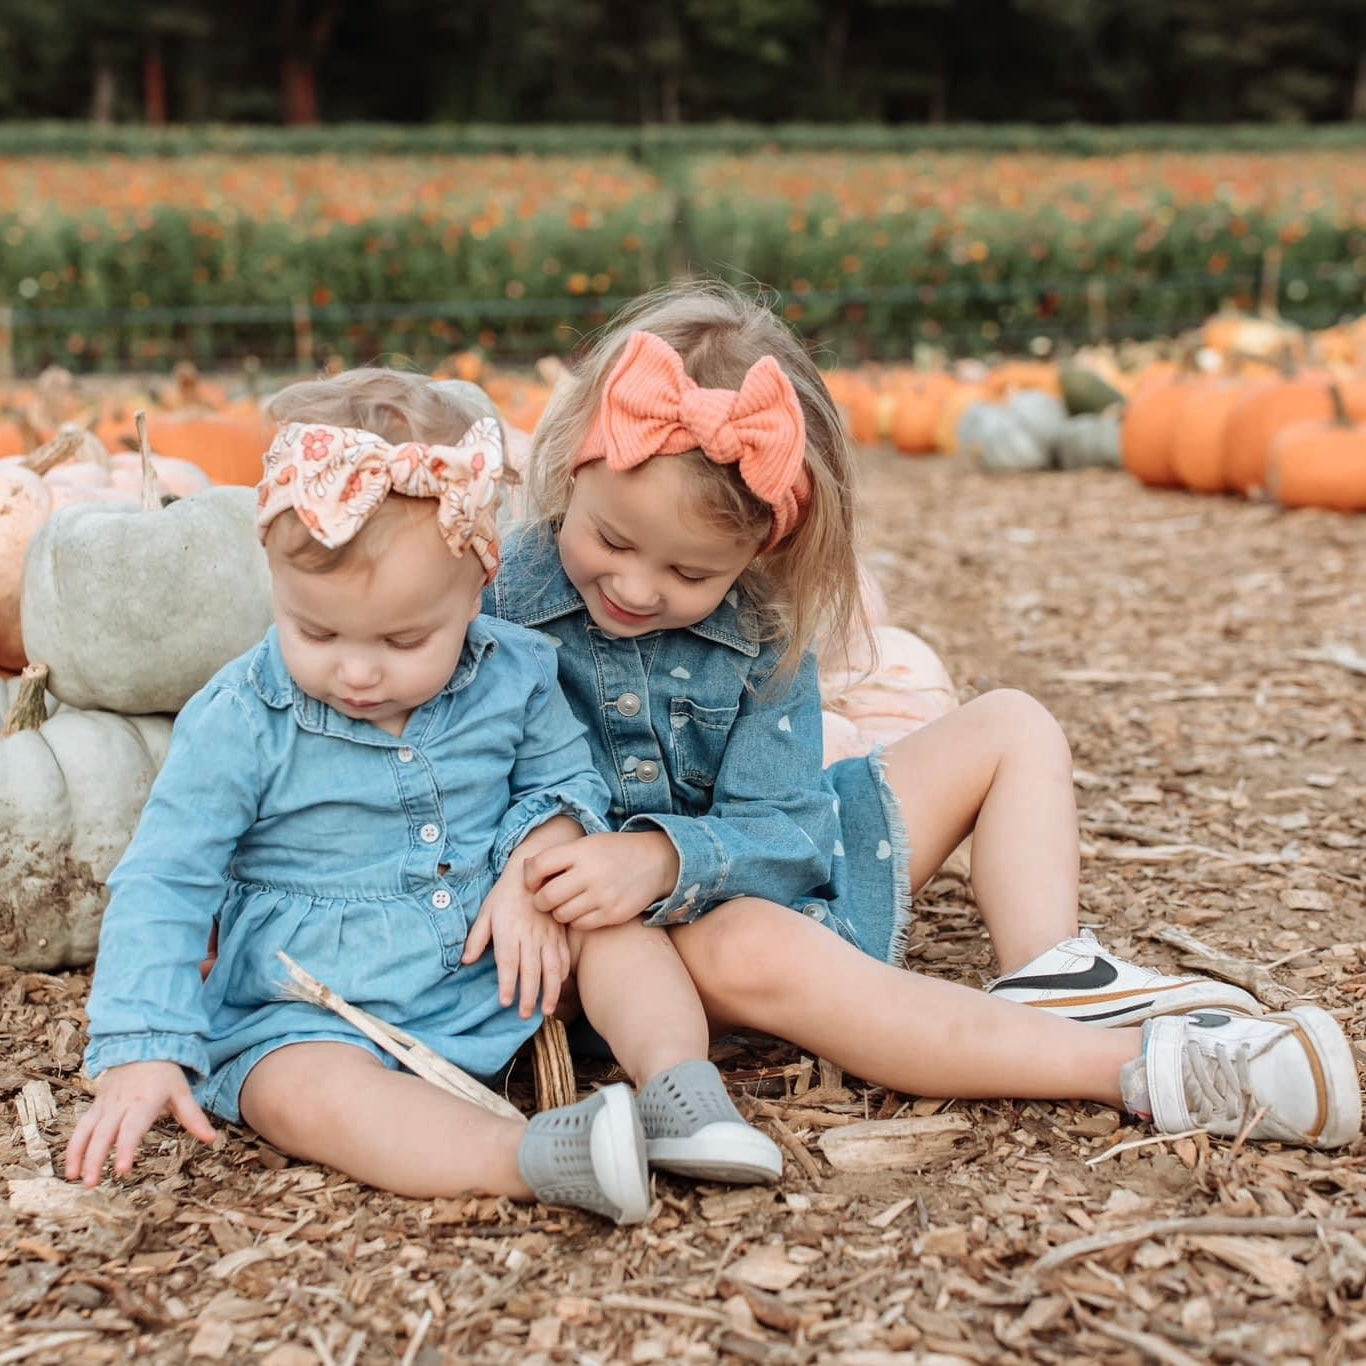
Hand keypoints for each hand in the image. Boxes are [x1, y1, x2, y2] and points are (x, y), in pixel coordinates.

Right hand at [64, 1061, 216, 1187]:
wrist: (142, 1046)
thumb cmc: (165, 1074)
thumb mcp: (182, 1092)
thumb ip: (194, 1118)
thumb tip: (213, 1139)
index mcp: (144, 1102)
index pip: (132, 1128)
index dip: (126, 1148)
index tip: (121, 1169)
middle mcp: (120, 1105)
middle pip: (104, 1134)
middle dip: (95, 1159)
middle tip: (92, 1184)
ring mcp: (105, 1105)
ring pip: (87, 1131)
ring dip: (78, 1155)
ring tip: (75, 1179)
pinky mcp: (96, 1106)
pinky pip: (81, 1127)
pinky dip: (73, 1147)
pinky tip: (71, 1167)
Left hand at [464, 864, 570, 1017]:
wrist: (533, 870)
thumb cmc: (505, 894)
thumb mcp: (486, 912)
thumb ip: (476, 938)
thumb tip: (465, 961)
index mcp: (509, 931)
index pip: (508, 963)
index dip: (508, 984)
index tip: (505, 1002)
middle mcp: (530, 935)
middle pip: (531, 970)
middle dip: (529, 995)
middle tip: (525, 1015)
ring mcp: (548, 934)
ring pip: (552, 967)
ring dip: (550, 991)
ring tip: (547, 1011)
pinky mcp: (559, 933)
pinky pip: (564, 956)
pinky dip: (563, 974)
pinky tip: (560, 986)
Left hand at [525, 831, 679, 930]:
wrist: (655, 861)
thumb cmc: (612, 852)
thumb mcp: (587, 844)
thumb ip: (559, 856)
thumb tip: (526, 871)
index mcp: (581, 851)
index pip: (538, 866)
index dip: (529, 877)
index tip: (534, 880)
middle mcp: (591, 873)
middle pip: (545, 897)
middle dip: (540, 900)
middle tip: (546, 897)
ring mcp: (603, 896)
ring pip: (561, 915)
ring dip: (559, 911)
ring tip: (569, 901)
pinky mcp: (613, 914)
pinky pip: (580, 925)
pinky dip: (577, 920)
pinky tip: (585, 908)